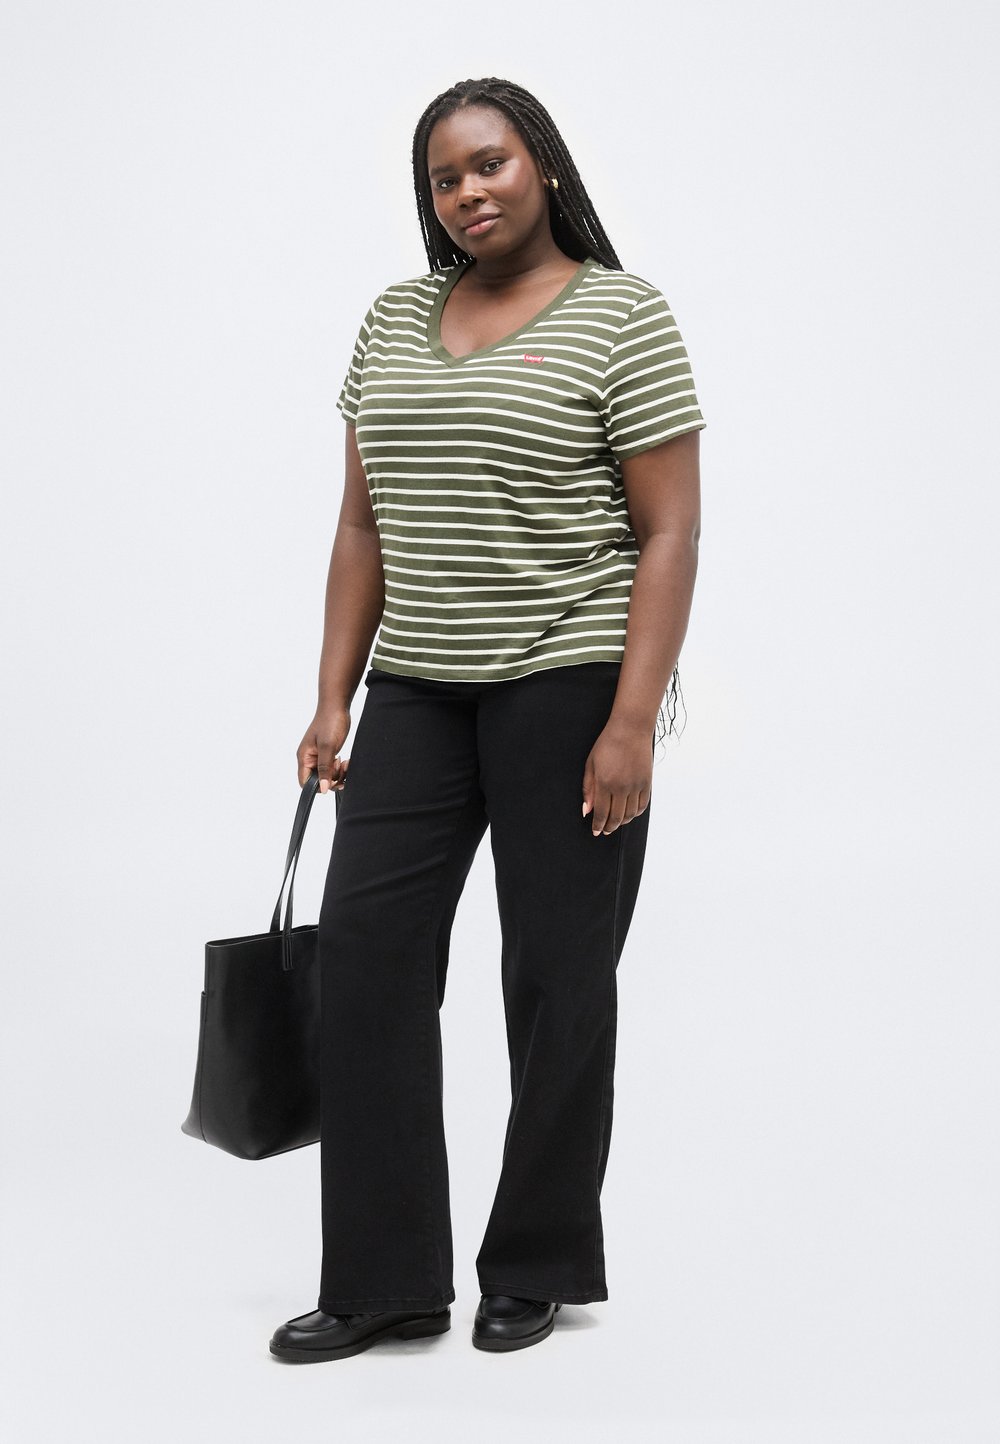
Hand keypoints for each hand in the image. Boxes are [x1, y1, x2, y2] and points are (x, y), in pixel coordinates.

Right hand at [297, 705, 350, 793]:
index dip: (318, 786)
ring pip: (327, 775)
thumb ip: (324, 769)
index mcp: (304, 757)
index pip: (304, 782)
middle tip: (341, 768)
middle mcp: (309, 758)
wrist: (337, 706)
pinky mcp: (328, 753)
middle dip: (332, 778)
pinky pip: (333, 768)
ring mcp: (318, 756)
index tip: (331, 781)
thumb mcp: (328, 747)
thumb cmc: (329, 722)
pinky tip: (345, 761)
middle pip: (318, 780)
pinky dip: (340, 768)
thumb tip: (323, 788)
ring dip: (338, 773)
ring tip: (345, 763)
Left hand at [581, 720, 651, 835]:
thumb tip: (586, 810)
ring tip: (616, 823)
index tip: (595, 831)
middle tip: (605, 831)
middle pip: (616, 817)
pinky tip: (630, 814)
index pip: (601, 813)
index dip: (598, 825)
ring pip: (630, 814)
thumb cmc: (607, 744)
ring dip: (622, 822)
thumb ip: (588, 789)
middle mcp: (621, 787)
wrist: (630, 729)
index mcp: (604, 783)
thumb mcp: (591, 764)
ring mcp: (636, 785)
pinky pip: (642, 805)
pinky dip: (636, 813)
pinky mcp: (647, 782)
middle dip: (609, 827)